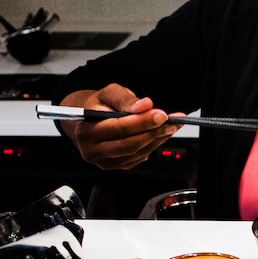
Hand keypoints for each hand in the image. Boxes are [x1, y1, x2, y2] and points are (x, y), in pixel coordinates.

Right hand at [58, 85, 184, 169]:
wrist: (88, 119)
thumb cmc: (98, 105)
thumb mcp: (109, 93)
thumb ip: (125, 98)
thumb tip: (144, 105)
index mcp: (86, 130)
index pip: (118, 128)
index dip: (142, 122)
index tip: (161, 114)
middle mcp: (92, 150)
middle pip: (129, 144)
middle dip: (153, 132)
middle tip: (171, 122)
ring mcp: (104, 161)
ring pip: (137, 153)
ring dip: (157, 139)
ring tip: (170, 126)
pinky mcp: (117, 165)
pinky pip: (139, 158)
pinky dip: (153, 145)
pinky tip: (160, 134)